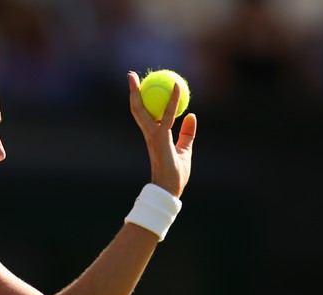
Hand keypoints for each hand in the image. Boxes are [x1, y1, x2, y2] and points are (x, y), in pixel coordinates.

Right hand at [128, 71, 195, 197]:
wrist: (169, 189)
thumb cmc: (176, 174)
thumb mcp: (184, 150)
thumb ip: (187, 133)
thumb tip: (191, 115)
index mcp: (152, 136)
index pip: (144, 114)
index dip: (142, 99)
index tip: (142, 86)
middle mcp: (149, 133)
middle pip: (137, 109)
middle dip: (132, 92)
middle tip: (131, 76)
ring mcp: (152, 136)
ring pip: (141, 109)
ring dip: (137, 91)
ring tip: (132, 76)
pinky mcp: (160, 138)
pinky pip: (167, 115)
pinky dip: (172, 100)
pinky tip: (176, 87)